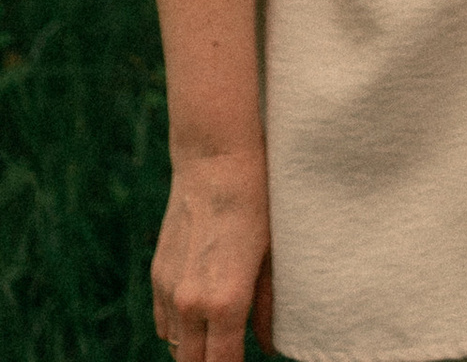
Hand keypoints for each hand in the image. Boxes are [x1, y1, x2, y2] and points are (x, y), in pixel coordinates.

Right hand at [151, 142, 271, 361]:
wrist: (216, 162)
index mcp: (226, 303)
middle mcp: (192, 304)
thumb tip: (269, 346)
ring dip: (193, 349)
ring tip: (218, 338)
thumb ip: (268, 308)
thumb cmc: (257, 205)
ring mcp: (170, 291)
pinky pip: (163, 322)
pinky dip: (178, 329)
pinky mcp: (157, 275)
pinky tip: (199, 317)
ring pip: (175, 345)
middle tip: (231, 352)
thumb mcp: (272, 257)